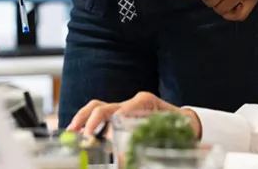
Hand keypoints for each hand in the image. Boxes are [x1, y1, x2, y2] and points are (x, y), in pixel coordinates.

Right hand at [67, 92, 200, 138]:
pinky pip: (100, 113)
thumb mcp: (168, 132)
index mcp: (144, 102)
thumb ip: (149, 138)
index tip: (103, 141)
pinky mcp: (120, 113)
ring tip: (71, 133)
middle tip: (81, 137)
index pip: (120, 111)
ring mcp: (124, 106)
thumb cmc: (178, 127)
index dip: (109, 127)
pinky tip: (78, 133)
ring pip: (97, 106)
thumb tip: (125, 155)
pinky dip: (87, 122)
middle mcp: (131, 102)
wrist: (186, 122)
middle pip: (102, 106)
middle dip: (89, 121)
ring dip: (82, 119)